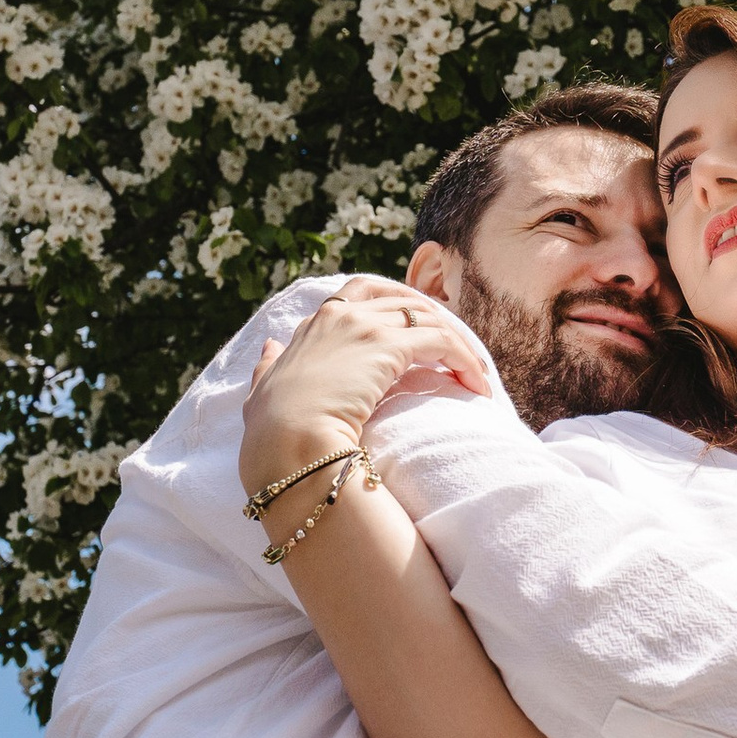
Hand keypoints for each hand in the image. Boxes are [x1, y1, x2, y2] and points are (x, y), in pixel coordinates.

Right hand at [240, 278, 494, 500]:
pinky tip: (476, 384)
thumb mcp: (260, 393)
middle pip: (402, 300)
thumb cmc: (271, 432)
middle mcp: (340, 315)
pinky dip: (464, 359)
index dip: (393, 304)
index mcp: (313, 324)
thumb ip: (267, 367)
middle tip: (456, 346)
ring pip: (428, 318)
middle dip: (434, 318)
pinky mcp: (390, 345)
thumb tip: (269, 347)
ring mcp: (364, 326)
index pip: (360, 293)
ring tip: (475, 373)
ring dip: (457, 343)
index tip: (414, 324)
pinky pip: (442, 341)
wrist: (287, 444)